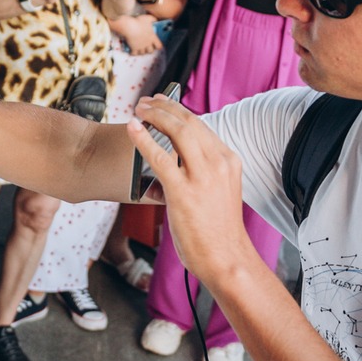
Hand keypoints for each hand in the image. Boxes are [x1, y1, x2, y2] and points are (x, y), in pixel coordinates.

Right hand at [109, 14, 161, 53]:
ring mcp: (140, 47)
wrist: (129, 27)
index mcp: (152, 37)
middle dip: (149, 50)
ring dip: (141, 52)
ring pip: (142, 53)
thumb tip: (156, 20)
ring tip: (139, 49)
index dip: (158, 46)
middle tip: (147, 48)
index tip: (156, 45)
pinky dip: (133, 53)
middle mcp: (147, 44)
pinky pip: (134, 54)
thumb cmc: (139, 22)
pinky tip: (132, 51)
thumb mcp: (148, 18)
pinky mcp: (134, 49)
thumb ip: (153, 19)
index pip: (159, 46)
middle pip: (150, 51)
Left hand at [128, 93, 257, 285]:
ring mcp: (202, 177)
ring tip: (138, 110)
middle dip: (165, 107)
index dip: (178, 111)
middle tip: (146, 102)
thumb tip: (179, 160)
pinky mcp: (184, 192)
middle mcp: (219, 164)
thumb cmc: (219, 231)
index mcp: (229, 161)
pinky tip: (133, 128)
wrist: (227, 258)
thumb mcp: (221, 191)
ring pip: (177, 132)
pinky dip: (144, 139)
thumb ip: (205, 172)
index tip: (162, 105)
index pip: (202, 126)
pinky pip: (160, 158)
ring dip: (155, 115)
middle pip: (189, 122)